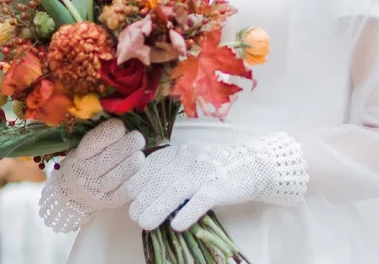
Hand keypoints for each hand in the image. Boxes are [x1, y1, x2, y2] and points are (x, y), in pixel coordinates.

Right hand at [38, 118, 145, 232]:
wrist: (73, 194)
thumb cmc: (85, 161)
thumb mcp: (86, 146)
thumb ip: (102, 136)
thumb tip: (126, 123)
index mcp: (80, 154)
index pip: (92, 143)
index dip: (108, 133)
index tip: (121, 125)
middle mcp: (85, 173)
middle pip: (106, 160)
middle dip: (125, 147)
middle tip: (138, 138)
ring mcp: (96, 190)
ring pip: (115, 177)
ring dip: (130, 165)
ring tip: (141, 155)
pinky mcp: (108, 202)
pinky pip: (123, 194)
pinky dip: (134, 183)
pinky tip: (143, 173)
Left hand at [125, 132, 307, 231]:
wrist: (251, 164)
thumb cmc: (214, 167)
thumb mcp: (188, 162)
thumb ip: (168, 171)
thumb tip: (141, 190)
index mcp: (178, 152)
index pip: (151, 166)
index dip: (137, 181)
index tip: (127, 197)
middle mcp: (189, 158)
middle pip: (160, 179)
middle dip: (143, 198)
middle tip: (133, 215)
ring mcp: (204, 172)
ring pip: (176, 190)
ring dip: (158, 207)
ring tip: (145, 223)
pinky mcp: (219, 186)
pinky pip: (200, 200)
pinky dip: (187, 213)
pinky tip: (176, 225)